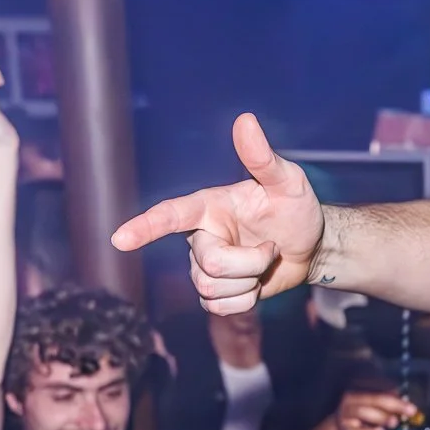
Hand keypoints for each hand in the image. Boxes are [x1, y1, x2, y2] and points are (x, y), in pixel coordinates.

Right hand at [112, 114, 320, 313]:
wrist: (310, 247)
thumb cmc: (296, 209)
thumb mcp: (287, 181)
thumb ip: (263, 158)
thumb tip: (245, 120)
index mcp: (209, 208)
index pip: (170, 215)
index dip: (145, 227)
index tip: (119, 238)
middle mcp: (200, 237)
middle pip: (210, 264)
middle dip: (250, 263)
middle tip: (272, 248)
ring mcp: (204, 266)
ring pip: (213, 290)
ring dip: (250, 281)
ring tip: (264, 262)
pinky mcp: (214, 293)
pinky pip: (220, 309)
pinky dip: (247, 301)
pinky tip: (257, 284)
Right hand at [333, 389, 416, 429]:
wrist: (345, 428)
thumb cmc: (366, 413)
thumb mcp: (377, 404)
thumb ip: (389, 401)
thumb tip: (406, 403)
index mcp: (360, 386)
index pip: (380, 388)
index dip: (397, 396)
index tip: (411, 405)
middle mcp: (351, 397)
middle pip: (374, 399)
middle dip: (395, 405)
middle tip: (411, 411)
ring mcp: (345, 413)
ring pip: (363, 412)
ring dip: (381, 417)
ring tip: (394, 422)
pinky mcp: (344, 429)